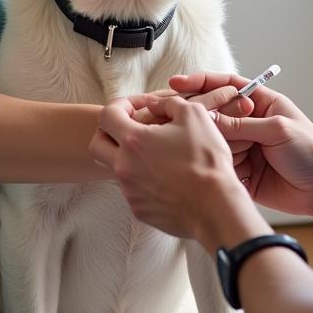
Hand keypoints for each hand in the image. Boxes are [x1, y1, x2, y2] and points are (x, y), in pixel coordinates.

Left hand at [90, 95, 255, 241]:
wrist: (215, 206)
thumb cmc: (205, 158)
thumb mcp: (193, 115)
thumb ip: (167, 102)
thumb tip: (154, 104)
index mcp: (133, 140)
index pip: (107, 115)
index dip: (120, 105)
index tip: (137, 107)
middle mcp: (124, 166)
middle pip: (97, 144)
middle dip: (108, 132)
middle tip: (130, 128)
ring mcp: (129, 191)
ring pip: (114, 168)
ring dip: (126, 156)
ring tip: (153, 152)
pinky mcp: (139, 210)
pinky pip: (131, 189)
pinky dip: (141, 178)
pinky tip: (164, 175)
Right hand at [166, 72, 312, 223]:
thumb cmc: (311, 150)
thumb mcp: (275, 129)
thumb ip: (241, 125)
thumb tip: (207, 118)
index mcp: (260, 104)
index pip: (226, 86)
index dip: (201, 83)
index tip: (177, 83)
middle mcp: (249, 124)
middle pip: (215, 114)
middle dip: (198, 117)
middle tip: (177, 118)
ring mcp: (245, 148)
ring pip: (215, 141)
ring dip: (206, 144)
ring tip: (195, 147)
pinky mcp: (243, 173)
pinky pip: (221, 166)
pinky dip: (213, 167)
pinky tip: (202, 168)